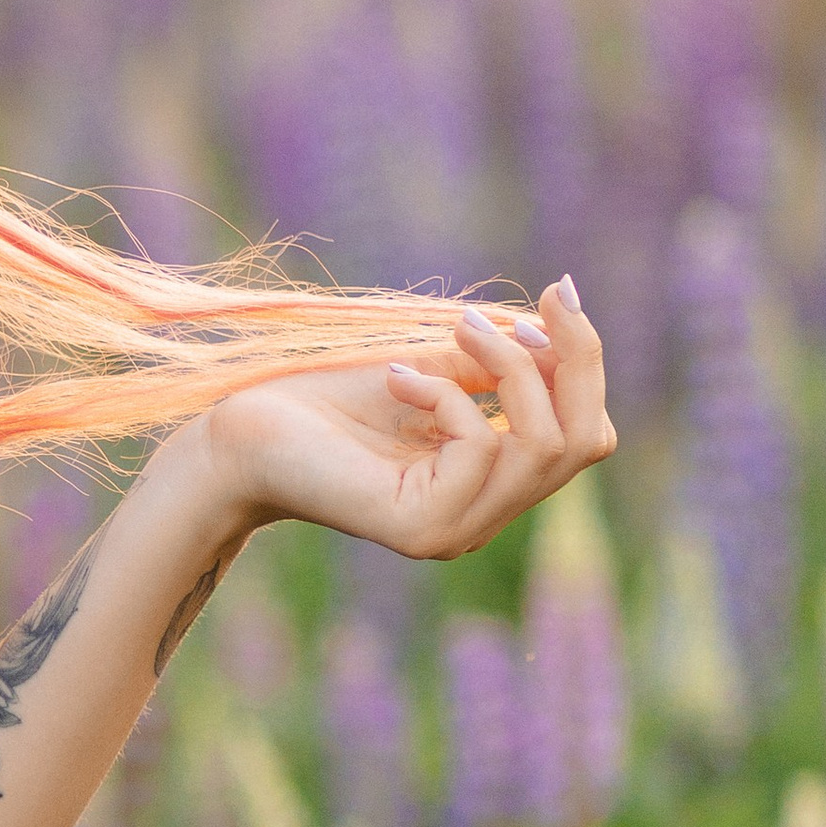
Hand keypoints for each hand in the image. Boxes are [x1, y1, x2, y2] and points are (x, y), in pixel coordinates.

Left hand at [193, 276, 613, 559]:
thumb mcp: (431, 369)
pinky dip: (448, 396)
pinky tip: (396, 379)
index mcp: (492, 485)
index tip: (557, 294)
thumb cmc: (324, 400)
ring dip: (508, 369)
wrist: (239, 435)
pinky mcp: (420, 529)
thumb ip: (496, 366)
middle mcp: (483, 519)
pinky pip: (480, 450)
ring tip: (459, 330)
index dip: (584, 362)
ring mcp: (455, 532)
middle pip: (583, 443)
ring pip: (542, 445)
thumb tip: (565, 321)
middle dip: (567, 361)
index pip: (586, 435)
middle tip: (517, 311)